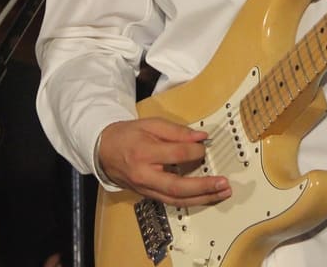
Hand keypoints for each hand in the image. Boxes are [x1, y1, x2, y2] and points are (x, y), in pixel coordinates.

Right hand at [98, 118, 231, 206]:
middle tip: (223, 183)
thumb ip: (176, 131)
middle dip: (203, 187)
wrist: (104, 152)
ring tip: (221, 193)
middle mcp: (144, 175)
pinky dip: (192, 201)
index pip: (176, 154)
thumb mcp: (150, 124)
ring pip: (177, 200)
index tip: (205, 145)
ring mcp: (146, 189)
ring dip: (202, 199)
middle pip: (177, 187)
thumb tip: (201, 137)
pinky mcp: (149, 196)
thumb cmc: (127, 135)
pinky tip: (206, 197)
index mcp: (143, 153)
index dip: (195, 150)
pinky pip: (172, 202)